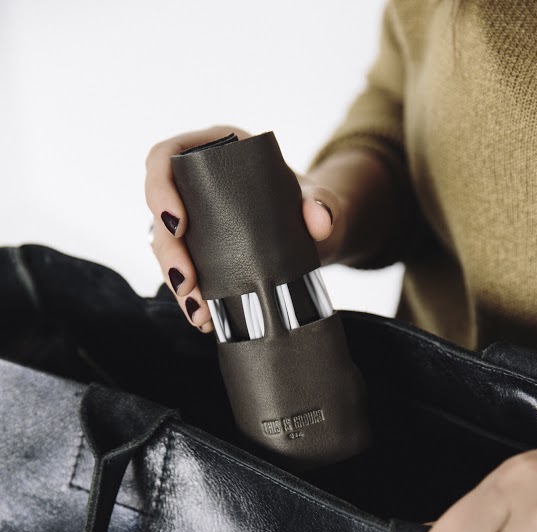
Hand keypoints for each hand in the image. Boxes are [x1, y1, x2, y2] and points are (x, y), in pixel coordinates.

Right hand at [144, 125, 341, 332]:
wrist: (315, 236)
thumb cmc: (308, 203)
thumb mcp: (319, 199)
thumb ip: (323, 203)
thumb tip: (320, 220)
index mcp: (212, 151)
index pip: (166, 157)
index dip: (159, 188)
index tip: (178, 223)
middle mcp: (193, 185)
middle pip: (160, 214)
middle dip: (169, 254)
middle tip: (188, 284)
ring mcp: (193, 221)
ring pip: (166, 250)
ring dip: (176, 284)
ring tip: (199, 313)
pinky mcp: (198, 253)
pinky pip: (184, 274)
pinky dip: (192, 299)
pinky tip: (205, 320)